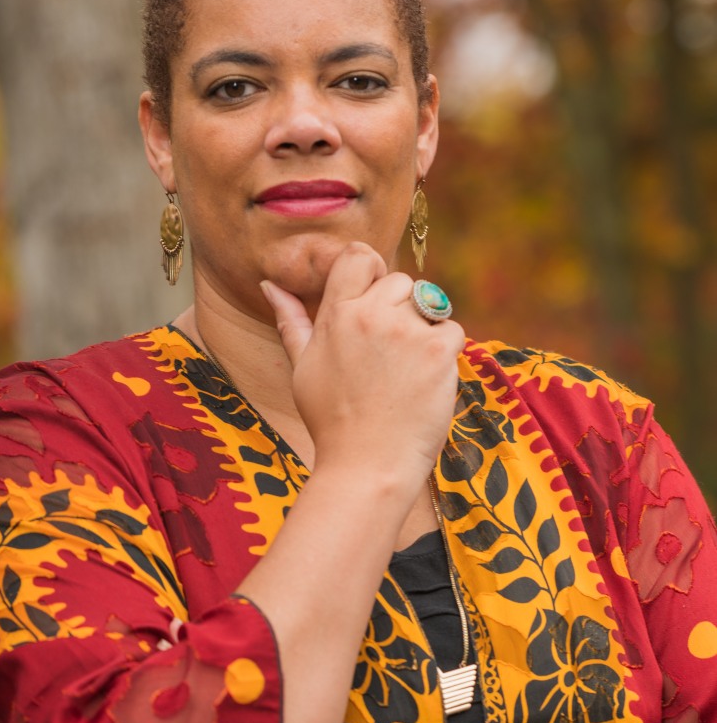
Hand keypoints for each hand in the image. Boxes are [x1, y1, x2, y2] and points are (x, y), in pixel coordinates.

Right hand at [261, 241, 464, 495]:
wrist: (367, 466)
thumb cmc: (332, 421)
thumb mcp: (302, 367)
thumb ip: (291, 320)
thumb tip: (271, 285)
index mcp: (336, 314)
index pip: (359, 256)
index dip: (372, 272)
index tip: (375, 299)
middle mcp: (370, 315)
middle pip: (400, 280)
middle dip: (400, 308)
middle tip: (389, 353)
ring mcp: (406, 332)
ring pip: (430, 303)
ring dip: (424, 328)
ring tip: (405, 369)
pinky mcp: (438, 352)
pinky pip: (452, 330)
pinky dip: (445, 351)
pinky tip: (424, 379)